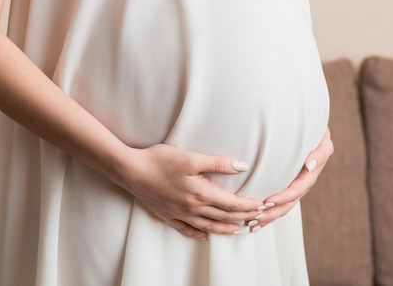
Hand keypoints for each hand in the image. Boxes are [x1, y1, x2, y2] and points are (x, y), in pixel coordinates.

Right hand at [121, 144, 264, 238]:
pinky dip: (199, 233)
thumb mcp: (191, 157)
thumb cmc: (159, 160)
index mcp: (201, 193)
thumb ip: (218, 163)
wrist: (130, 171)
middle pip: (224, 216)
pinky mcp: (168, 215)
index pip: (232, 203)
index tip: (262, 205)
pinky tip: (205, 235)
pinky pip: (187, 229)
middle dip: (243, 217)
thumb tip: (242, 167)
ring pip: (208, 226)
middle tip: (258, 218)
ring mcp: (180, 214)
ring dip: (225, 228)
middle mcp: (193, 207)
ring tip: (238, 229)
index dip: (249, 206)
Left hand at [246, 127, 332, 231]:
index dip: (285, 196)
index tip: (269, 201)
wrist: (308, 120)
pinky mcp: (290, 179)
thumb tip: (309, 167)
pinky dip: (270, 210)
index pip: (300, 186)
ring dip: (270, 215)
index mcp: (315, 166)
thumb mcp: (319, 134)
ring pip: (286, 203)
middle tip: (257, 216)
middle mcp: (308, 175)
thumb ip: (320, 152)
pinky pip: (281, 198)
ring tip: (254, 224)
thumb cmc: (312, 124)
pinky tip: (256, 220)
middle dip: (274, 210)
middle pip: (291, 200)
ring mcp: (299, 179)